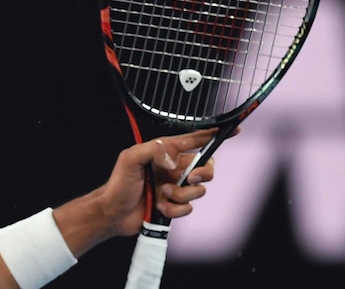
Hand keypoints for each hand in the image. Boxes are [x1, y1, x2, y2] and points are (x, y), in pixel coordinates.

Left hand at [97, 128, 229, 237]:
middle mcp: (173, 169)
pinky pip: (188, 208)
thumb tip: (174, 158)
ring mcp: (175, 187)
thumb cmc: (118, 184)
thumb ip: (153, 149)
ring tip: (162, 194)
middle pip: (206, 167)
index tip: (231, 131)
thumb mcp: (130, 158)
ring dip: (181, 194)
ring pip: (198, 190)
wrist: (114, 212)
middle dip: (203, 174)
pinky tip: (160, 207)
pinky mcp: (174, 206)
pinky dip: (175, 210)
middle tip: (189, 177)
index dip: (212, 135)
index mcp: (164, 153)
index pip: (193, 140)